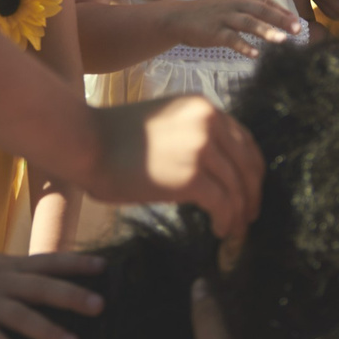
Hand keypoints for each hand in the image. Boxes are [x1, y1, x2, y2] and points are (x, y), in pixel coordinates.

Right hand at [0, 245, 105, 338]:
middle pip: (41, 288)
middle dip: (72, 297)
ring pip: (19, 316)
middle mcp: (0, 282)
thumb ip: (19, 273)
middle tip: (101, 306)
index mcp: (9, 267)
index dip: (76, 264)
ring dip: (47, 331)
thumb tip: (52, 277)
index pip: (48, 262)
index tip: (105, 267)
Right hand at [91, 94, 263, 238]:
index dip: (251, 169)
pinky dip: (226, 221)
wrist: (87, 143)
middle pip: (248, 164)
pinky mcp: (191, 176)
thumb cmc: (114, 137)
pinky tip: (219, 230)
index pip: (244, 141)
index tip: (250, 189)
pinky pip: (222, 204)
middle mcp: (208, 122)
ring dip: (240, 213)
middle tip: (250, 216)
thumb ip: (193, 136)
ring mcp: (201, 148)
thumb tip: (213, 170)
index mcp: (203, 107)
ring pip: (237, 187)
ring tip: (235, 231)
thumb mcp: (164, 122)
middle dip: (252, 194)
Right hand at [163, 0, 299, 58]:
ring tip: (281, 40)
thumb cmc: (210, 14)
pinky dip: (244, 46)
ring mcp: (224, 17)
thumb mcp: (231, 5)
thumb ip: (252, 9)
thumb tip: (278, 18)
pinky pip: (231, 39)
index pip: (266, 3)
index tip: (297, 22)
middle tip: (296, 29)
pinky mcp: (214, 32)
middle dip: (280, 19)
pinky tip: (255, 54)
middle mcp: (234, 4)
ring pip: (248, 23)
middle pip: (261, 10)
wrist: (179, 18)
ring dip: (266, 31)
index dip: (282, 12)